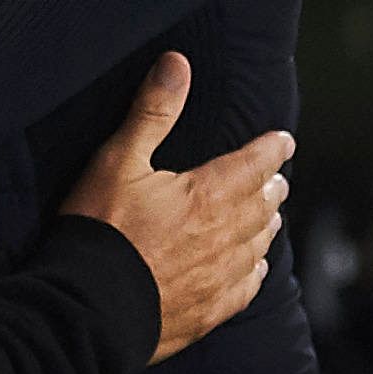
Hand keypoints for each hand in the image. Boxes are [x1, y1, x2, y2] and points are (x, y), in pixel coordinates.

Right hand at [56, 52, 291, 365]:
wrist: (88, 305)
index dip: (271, 149)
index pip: (253, 164)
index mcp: (207, 194)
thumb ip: (152, 112)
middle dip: (271, 187)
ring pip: (257, 244)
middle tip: (277, 178)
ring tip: (271, 215)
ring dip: (266, 225)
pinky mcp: (207, 310)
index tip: (283, 141)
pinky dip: (254, 271)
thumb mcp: (117, 160)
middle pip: (261, 205)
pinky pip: (245, 288)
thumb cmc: (100, 229)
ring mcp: (219, 276)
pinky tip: (256, 267)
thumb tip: (177, 63)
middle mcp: (224, 235)